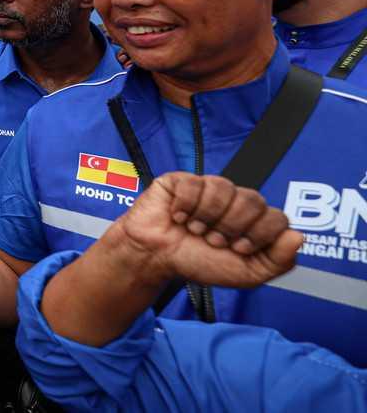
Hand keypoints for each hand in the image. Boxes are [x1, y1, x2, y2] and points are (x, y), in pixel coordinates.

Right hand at [108, 172, 302, 289]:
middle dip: (231, 227)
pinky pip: (194, 184)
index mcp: (252, 221)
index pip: (276, 217)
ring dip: (207, 217)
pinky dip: (185, 206)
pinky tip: (178, 216)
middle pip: (253, 200)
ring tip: (195, 229)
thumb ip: (278, 261)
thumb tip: (298, 236)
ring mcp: (208, 188)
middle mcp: (234, 201)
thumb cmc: (197, 263)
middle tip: (213, 240)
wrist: (156, 259)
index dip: (258, 234)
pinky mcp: (182, 181)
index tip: (238, 248)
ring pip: (224, 189)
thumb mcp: (245, 274)